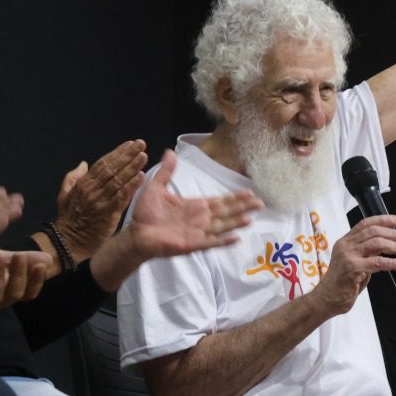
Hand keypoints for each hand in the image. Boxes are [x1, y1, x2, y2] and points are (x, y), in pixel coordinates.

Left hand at [0, 246, 49, 312]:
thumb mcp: (1, 258)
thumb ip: (23, 259)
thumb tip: (49, 259)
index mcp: (7, 291)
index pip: (28, 292)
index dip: (36, 281)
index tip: (41, 264)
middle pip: (15, 294)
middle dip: (19, 275)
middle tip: (19, 256)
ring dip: (0, 278)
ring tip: (0, 258)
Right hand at [51, 139, 148, 258]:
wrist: (69, 242)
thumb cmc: (69, 219)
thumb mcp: (64, 195)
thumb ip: (73, 177)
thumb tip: (83, 163)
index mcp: (83, 183)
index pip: (102, 163)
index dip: (117, 153)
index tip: (130, 144)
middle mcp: (91, 189)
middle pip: (112, 168)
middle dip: (127, 155)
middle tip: (141, 144)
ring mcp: (100, 200)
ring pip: (118, 180)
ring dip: (132, 167)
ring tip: (143, 156)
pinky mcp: (107, 213)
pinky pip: (121, 196)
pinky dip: (131, 186)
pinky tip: (141, 177)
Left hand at [125, 151, 261, 259]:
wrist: (136, 233)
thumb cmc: (146, 213)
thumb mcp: (156, 187)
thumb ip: (166, 171)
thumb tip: (170, 151)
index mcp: (194, 206)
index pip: (219, 201)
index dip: (234, 196)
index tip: (249, 191)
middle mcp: (199, 219)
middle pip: (225, 212)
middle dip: (242, 207)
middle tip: (260, 203)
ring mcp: (197, 232)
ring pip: (221, 226)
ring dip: (236, 222)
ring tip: (251, 218)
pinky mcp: (191, 244)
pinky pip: (210, 242)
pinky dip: (222, 241)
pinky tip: (236, 238)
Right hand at [309, 214, 395, 316]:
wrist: (327, 299)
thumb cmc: (342, 283)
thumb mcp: (354, 262)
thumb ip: (367, 253)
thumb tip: (388, 247)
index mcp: (345, 242)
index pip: (365, 224)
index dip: (382, 220)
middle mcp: (345, 246)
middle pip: (374, 232)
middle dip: (394, 235)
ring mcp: (348, 256)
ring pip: (378, 243)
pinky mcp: (353, 269)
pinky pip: (378, 262)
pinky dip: (393, 263)